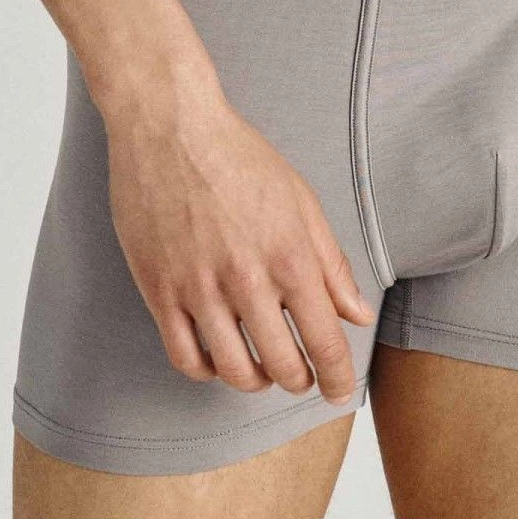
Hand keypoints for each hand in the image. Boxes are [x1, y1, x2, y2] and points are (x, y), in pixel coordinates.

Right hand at [103, 85, 378, 401]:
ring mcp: (199, 288)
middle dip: (298, 380)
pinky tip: (219, 357)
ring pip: (233, 371)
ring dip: (255, 380)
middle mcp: (247, 279)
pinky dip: (207, 370)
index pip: (324, 340)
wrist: (170, 126)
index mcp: (290, 255)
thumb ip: (332, 263)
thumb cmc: (240, 156)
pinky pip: (186, 357)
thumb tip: (358, 314)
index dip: (336, 377)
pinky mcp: (159, 290)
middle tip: (300, 375)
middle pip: (282, 365)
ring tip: (262, 369)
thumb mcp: (301, 200)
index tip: (339, 392)